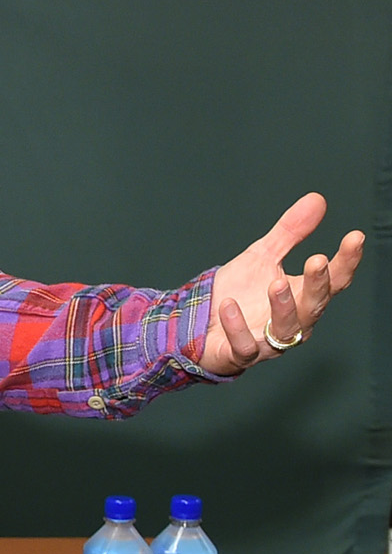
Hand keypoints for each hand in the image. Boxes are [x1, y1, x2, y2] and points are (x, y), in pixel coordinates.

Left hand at [200, 193, 363, 375]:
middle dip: (317, 284)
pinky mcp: (240, 355)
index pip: (333, 280)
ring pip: (286, 330)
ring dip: (283, 307)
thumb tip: (317, 199)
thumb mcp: (263, 256)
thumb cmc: (240, 292)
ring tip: (275, 283)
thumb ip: (290, 233)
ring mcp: (267, 341)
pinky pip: (244, 346)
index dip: (346, 261)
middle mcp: (292, 322)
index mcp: (302, 297)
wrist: (200, 324)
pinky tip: (229, 305)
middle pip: (314, 305)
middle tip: (317, 260)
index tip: (354, 236)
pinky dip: (238, 327)